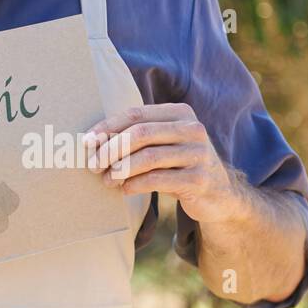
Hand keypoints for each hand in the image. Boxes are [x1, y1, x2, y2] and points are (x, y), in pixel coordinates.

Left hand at [82, 103, 248, 224]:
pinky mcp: (199, 179)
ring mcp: (199, 154)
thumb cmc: (179, 164)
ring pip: (148, 158)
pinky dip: (135, 184)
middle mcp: (193, 129)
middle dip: (111, 149)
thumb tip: (93, 140)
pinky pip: (158, 180)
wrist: (220, 195)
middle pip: (140, 134)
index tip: (87, 142)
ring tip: (107, 179)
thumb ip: (136, 136)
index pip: (136, 114)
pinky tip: (124, 189)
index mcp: (180, 112)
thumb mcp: (163, 143)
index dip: (108, 127)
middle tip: (93, 164)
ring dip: (120, 169)